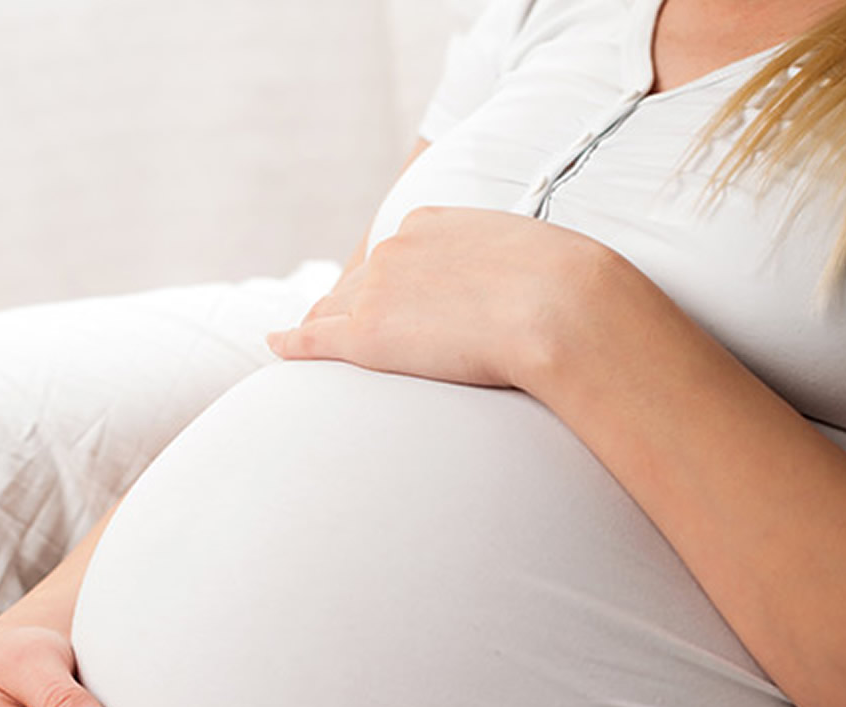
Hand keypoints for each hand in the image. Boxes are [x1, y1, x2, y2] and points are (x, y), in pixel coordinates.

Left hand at [267, 206, 611, 389]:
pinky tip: (276, 345)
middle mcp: (394, 249)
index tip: (392, 301)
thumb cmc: (569, 291)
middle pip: (356, 282)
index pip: (393, 256)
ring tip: (307, 341)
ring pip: (332, 309)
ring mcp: (376, 290)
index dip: (388, 282)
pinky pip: (313, 338)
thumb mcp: (534, 260)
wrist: (563, 310)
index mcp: (431, 223)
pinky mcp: (366, 335)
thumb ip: (507, 269)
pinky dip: (291, 342)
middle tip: (338, 328)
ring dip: (321, 325)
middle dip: (349, 304)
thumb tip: (522, 293)